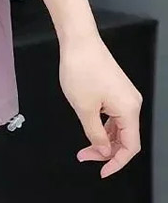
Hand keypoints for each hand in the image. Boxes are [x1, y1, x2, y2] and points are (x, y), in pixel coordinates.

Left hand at [60, 34, 141, 177]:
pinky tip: (89, 125)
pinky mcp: (116, 87)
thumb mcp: (84, 107)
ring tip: (84, 144)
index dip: (117, 162)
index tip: (101, 171)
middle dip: (105, 150)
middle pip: (125, 137)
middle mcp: (133, 103)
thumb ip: (95, 133)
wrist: (78, 40)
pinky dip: (103, 124)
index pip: (130, 147)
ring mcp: (125, 94)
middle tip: (84, 155)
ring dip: (103, 138)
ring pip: (118, 126)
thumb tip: (103, 150)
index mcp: (129, 110)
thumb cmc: (80, 69)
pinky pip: (114, 114)